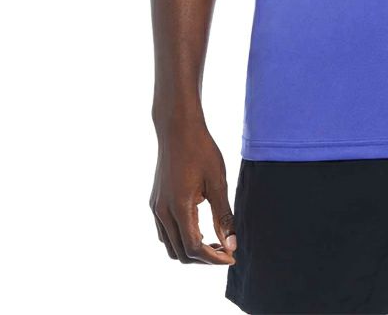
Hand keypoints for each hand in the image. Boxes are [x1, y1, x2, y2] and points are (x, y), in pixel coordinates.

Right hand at [150, 126, 236, 264]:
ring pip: (170, 245)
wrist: (177, 128)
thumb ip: (223, 216)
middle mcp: (162, 212)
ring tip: (215, 242)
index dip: (214, 258)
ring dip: (191, 251)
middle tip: (226, 251)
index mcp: (179, 207)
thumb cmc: (201, 150)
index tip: (232, 257)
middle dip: (204, 259)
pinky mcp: (155, 202)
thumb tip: (231, 244)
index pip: (194, 248)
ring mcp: (156, 207)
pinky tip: (200, 230)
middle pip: (180, 253)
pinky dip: (181, 239)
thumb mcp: (218, 183)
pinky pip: (165, 232)